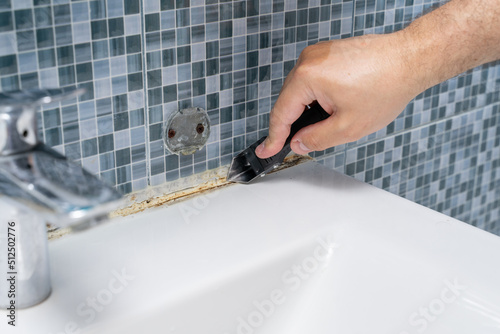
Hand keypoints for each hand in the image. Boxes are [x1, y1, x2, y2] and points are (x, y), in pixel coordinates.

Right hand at [255, 33, 420, 157]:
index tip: (266, 150)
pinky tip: (332, 108)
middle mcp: (308, 60)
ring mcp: (318, 54)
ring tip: (327, 124)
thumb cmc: (386, 86)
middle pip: (289, 101)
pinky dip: (316, 97)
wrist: (410, 59)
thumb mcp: (348, 126)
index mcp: (308, 76)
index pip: (281, 114)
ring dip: (307, 110)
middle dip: (293, 124)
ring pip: (301, 91)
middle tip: (294, 145)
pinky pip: (312, 80)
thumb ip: (316, 139)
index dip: (273, 137)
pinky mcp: (328, 53)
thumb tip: (298, 143)